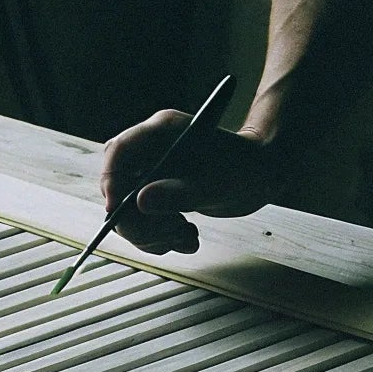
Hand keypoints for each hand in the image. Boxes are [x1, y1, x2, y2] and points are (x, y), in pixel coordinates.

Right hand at [99, 110, 281, 253]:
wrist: (261, 175)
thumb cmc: (246, 167)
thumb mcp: (218, 183)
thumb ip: (180, 193)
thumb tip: (140, 202)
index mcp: (161, 132)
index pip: (118, 151)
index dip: (111, 181)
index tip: (116, 211)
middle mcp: (150, 152)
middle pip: (118, 188)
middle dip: (138, 221)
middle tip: (170, 234)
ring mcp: (151, 174)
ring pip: (128, 213)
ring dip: (153, 235)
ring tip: (186, 236)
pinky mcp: (157, 195)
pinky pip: (143, 224)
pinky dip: (162, 239)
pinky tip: (187, 237)